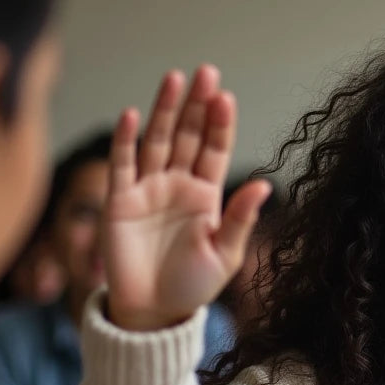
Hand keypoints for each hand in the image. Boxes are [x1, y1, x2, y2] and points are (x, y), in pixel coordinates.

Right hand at [103, 65, 270, 330]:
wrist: (153, 311)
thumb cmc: (192, 285)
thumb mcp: (224, 254)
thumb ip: (240, 218)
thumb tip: (264, 184)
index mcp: (207, 196)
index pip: (215, 150)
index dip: (220, 125)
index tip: (226, 98)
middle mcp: (178, 185)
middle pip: (187, 136)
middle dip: (196, 105)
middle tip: (205, 72)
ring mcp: (148, 189)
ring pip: (156, 141)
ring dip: (164, 110)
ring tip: (175, 78)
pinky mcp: (119, 201)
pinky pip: (122, 165)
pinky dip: (126, 140)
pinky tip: (133, 115)